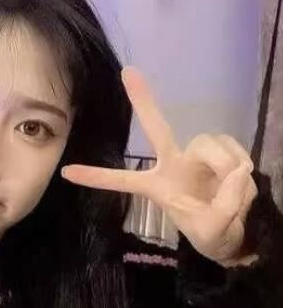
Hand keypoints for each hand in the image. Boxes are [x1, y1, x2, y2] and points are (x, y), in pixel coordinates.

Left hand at [61, 66, 258, 266]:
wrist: (236, 233)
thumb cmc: (213, 235)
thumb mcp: (214, 231)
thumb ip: (223, 206)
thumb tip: (236, 172)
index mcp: (157, 187)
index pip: (123, 181)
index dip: (97, 177)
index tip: (66, 172)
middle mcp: (173, 163)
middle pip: (156, 128)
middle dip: (143, 101)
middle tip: (128, 72)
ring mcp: (197, 154)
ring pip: (211, 146)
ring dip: (226, 168)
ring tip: (233, 192)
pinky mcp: (221, 149)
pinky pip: (233, 150)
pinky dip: (240, 167)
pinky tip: (241, 181)